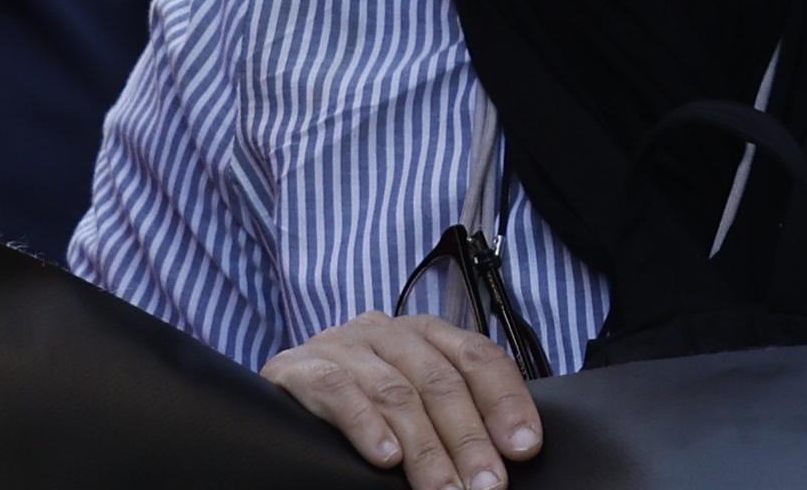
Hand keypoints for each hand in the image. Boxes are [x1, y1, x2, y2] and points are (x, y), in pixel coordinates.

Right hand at [262, 312, 541, 489]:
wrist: (281, 384)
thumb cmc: (358, 397)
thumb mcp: (411, 393)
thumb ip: (451, 409)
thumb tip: (506, 452)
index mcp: (426, 332)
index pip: (479, 358)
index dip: (507, 401)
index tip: (525, 446)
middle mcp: (390, 331)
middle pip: (442, 382)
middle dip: (469, 439)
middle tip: (487, 485)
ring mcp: (345, 345)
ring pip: (397, 393)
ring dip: (425, 448)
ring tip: (444, 489)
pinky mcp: (301, 368)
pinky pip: (340, 394)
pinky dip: (367, 427)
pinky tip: (385, 459)